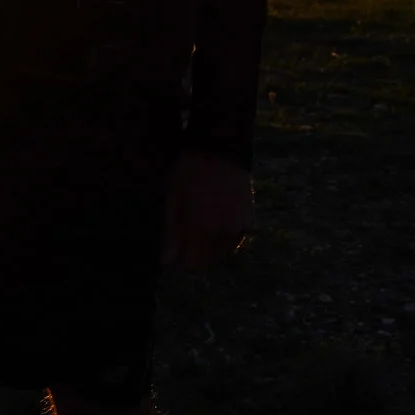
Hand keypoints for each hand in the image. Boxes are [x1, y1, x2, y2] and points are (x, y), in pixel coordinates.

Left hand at [161, 150, 251, 271]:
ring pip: (220, 254)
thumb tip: (166, 262)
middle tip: (185, 236)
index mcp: (200, 227)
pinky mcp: (248, 221)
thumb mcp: (173, 198)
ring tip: (200, 224)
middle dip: (194, 255)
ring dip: (209, 247)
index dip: (181, 260)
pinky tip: (215, 221)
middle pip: (207, 263)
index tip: (174, 250)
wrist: (220, 150)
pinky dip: (224, 238)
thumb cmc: (189, 172)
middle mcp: (222, 232)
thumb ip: (170, 232)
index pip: (192, 265)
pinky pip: (233, 242)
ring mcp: (238, 228)